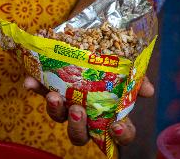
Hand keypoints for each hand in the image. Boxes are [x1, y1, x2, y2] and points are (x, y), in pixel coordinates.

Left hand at [24, 76, 153, 145]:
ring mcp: (65, 103)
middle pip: (79, 134)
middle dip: (77, 126)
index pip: (117, 134)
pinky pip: (39, 92)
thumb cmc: (109, 63)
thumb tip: (149, 91)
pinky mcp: (49, 89)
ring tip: (54, 96)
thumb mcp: (125, 69)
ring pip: (57, 117)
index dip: (119, 135)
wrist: (86, 44)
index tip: (116, 127)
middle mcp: (83, 114)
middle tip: (77, 110)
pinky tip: (30, 82)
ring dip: (55, 109)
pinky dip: (34, 87)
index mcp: (105, 112)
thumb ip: (136, 79)